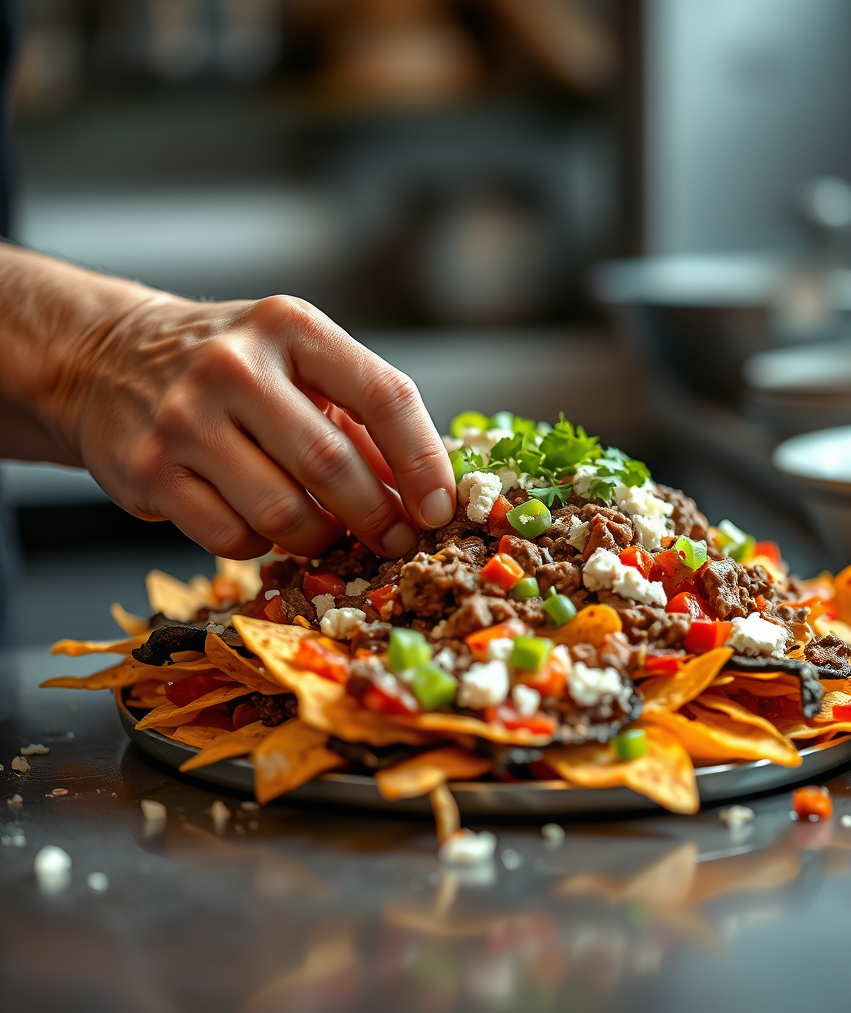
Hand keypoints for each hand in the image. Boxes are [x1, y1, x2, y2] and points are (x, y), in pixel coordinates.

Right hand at [0, 246, 454, 558]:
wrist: (109, 360)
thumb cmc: (232, 369)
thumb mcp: (300, 366)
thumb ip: (361, 420)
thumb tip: (422, 492)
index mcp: (291, 328)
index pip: (384, 396)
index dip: (423, 462)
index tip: (440, 508)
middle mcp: (235, 366)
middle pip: (332, 465)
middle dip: (377, 517)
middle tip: (394, 539)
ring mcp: (185, 419)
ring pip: (283, 514)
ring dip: (319, 537)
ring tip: (326, 531)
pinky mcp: (147, 471)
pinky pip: (232, 538)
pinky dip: (261, 545)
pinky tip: (260, 523)